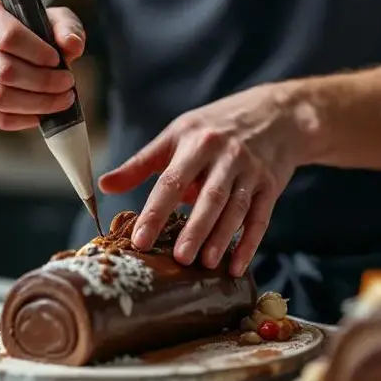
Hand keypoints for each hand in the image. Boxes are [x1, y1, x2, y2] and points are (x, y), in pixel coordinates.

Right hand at [0, 0, 84, 129]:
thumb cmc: (27, 31)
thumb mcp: (49, 19)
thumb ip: (66, 27)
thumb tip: (72, 45)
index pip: (8, 36)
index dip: (38, 52)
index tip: (57, 60)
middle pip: (4, 71)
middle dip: (43, 82)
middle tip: (67, 84)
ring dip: (37, 104)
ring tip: (61, 100)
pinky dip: (23, 120)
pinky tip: (41, 114)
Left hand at [98, 84, 317, 276]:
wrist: (275, 114)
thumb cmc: (214, 128)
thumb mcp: (176, 135)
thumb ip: (141, 164)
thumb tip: (104, 186)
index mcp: (195, 142)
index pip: (171, 181)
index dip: (155, 212)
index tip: (139, 241)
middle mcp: (225, 155)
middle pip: (208, 197)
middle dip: (194, 229)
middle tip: (179, 259)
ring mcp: (251, 170)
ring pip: (235, 208)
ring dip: (221, 238)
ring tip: (205, 264)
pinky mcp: (270, 186)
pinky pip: (260, 218)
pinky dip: (249, 243)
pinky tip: (237, 266)